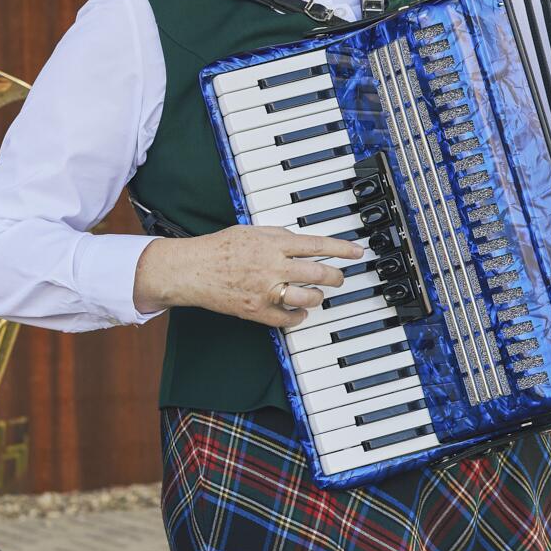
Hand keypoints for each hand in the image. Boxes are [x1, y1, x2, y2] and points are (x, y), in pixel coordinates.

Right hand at [132, 224, 362, 328]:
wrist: (193, 270)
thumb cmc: (218, 248)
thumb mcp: (250, 231)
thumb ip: (277, 236)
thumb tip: (300, 242)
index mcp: (273, 244)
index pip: (317, 244)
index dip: (341, 248)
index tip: (357, 252)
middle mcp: (273, 266)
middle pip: (318, 273)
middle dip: (335, 276)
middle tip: (338, 278)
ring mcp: (266, 290)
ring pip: (307, 298)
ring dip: (318, 297)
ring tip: (317, 294)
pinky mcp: (257, 311)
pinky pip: (288, 319)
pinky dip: (298, 317)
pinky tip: (299, 313)